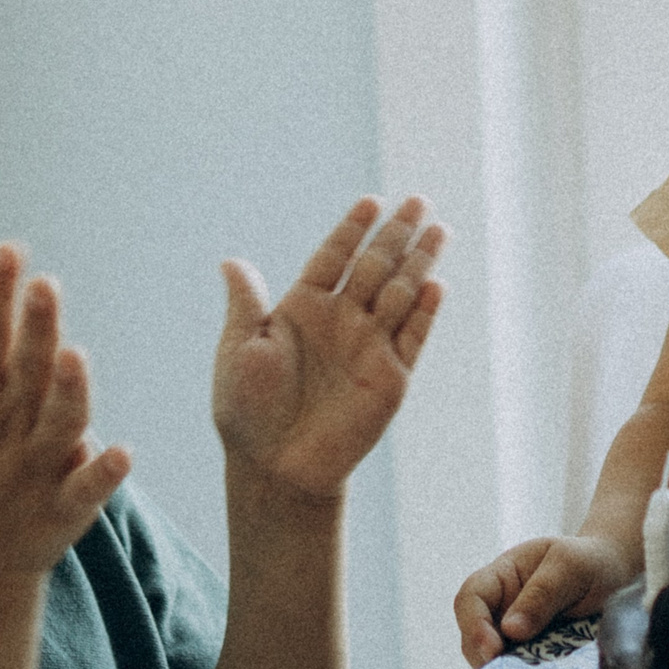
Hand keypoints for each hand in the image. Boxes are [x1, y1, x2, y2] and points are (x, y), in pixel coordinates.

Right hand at [0, 243, 130, 578]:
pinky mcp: (63, 509)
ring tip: (76, 355)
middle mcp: (12, 428)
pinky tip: (124, 452)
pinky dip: (102, 473)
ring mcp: (37, 469)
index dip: (0, 296)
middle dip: (36, 331)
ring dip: (68, 392)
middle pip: (28, 373)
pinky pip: (85, 488)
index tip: (12, 250)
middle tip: (45, 286)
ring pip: (58, 424)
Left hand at [212, 196, 444, 499]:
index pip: (334, 257)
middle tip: (418, 200)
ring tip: (438, 229)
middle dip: (396, 234)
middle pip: (375, 267)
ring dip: (420, 263)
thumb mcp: (239, 350)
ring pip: (401, 294)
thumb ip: (246, 304)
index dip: (352, 230)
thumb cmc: (248, 411)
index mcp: (303, 308)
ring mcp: (369, 346)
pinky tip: (435, 286)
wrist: (276, 467)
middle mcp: (341, 321)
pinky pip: (413, 338)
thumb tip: (230, 261)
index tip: (371, 202)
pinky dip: (425, 313)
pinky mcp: (390, 377)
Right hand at [453, 534, 635, 667]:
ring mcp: (515, 635)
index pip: (471, 597)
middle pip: (474, 635)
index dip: (474, 624)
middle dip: (485, 657)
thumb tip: (510, 631)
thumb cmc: (592, 562)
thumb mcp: (571, 566)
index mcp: (503, 575)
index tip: (493, 650)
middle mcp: (501, 607)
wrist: (618, 578)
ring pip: (492, 660)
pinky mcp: (533, 657)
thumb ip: (542, 593)